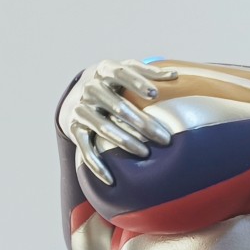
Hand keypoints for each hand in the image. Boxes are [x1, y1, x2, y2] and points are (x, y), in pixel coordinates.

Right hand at [58, 59, 177, 186]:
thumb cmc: (113, 82)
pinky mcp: (74, 129)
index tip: (155, 94)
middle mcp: (90, 88)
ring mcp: (81, 109)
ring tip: (145, 153)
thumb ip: (149, 71)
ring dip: (124, 141)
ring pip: (103, 127)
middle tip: (165, 139)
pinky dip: (96, 165)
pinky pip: (85, 149)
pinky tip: (111, 179)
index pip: (121, 73)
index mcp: (104, 70)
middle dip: (142, 123)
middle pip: (118, 106)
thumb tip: (175, 74)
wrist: (77, 95)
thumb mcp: (126, 70)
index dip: (137, 82)